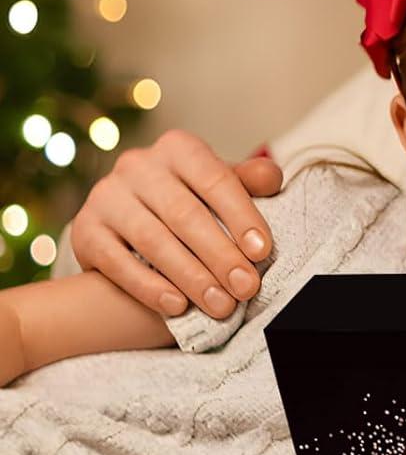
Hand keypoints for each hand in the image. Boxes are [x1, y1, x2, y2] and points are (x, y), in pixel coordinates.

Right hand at [70, 131, 281, 317]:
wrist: (128, 216)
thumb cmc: (192, 198)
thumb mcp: (220, 185)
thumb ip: (248, 181)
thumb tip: (271, 178)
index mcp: (178, 148)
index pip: (216, 180)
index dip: (242, 217)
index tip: (262, 252)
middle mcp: (138, 165)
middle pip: (185, 215)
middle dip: (220, 255)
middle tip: (246, 288)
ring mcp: (107, 196)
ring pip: (153, 240)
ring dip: (191, 277)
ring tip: (221, 305)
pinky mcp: (85, 229)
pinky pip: (117, 263)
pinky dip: (149, 287)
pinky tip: (177, 307)